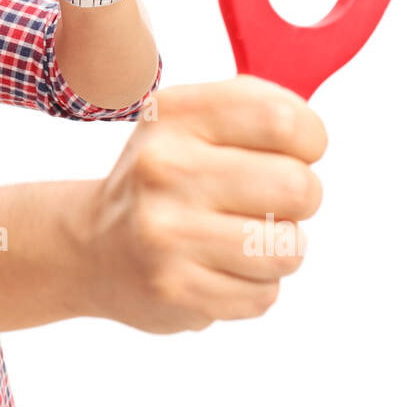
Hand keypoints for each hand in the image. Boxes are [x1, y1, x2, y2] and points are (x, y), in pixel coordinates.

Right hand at [80, 76, 327, 332]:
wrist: (92, 248)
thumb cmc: (165, 181)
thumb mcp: (192, 121)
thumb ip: (256, 111)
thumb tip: (314, 135)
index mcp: (175, 115)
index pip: (284, 119)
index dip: (309, 140)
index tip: (293, 152)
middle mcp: (163, 167)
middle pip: (298, 187)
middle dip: (301, 199)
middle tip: (270, 202)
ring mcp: (165, 231)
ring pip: (288, 250)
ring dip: (279, 250)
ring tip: (242, 240)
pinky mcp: (173, 288)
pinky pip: (263, 296)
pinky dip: (254, 288)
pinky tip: (218, 271)